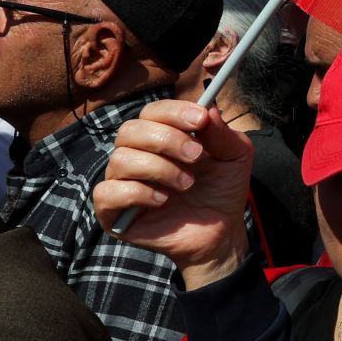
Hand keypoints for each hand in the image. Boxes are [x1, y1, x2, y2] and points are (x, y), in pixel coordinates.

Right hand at [93, 100, 253, 286]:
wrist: (220, 232)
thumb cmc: (222, 189)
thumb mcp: (234, 156)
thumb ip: (222, 133)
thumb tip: (208, 107)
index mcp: (161, 135)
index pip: (152, 111)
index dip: (173, 112)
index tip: (200, 119)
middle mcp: (136, 154)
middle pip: (130, 130)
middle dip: (167, 140)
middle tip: (197, 157)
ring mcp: (121, 182)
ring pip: (120, 159)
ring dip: (160, 169)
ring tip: (187, 185)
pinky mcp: (112, 211)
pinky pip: (106, 192)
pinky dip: (137, 193)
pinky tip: (162, 200)